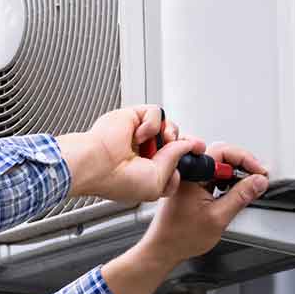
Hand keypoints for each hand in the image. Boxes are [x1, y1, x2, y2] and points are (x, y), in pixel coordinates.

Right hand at [58, 105, 202, 202]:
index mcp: (147, 171)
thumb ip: (176, 161)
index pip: (174, 159)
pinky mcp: (132, 117)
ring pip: (168, 125)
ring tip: (156, 143)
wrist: (96, 165)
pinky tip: (139, 135)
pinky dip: (152, 123)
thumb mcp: (159, 180)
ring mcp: (137, 135)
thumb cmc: (118, 180)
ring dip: (168, 134)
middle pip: (174, 141)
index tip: (198, 154)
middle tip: (188, 147)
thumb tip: (188, 146)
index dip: (187, 156)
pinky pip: (155, 112)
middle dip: (182, 144)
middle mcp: (143, 152)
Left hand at [135, 142, 269, 263]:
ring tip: (249, 188)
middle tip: (258, 179)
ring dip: (236, 174)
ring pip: (218, 166)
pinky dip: (227, 182)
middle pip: (221, 156)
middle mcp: (187, 172)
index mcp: (190, 174)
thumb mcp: (219, 217)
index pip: (222, 152)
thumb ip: (241, 196)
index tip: (259, 172)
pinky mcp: (191, 186)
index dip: (245, 159)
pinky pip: (213, 176)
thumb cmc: (181, 236)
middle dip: (243, 166)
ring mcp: (189, 178)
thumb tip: (258, 181)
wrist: (165, 249)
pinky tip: (235, 192)